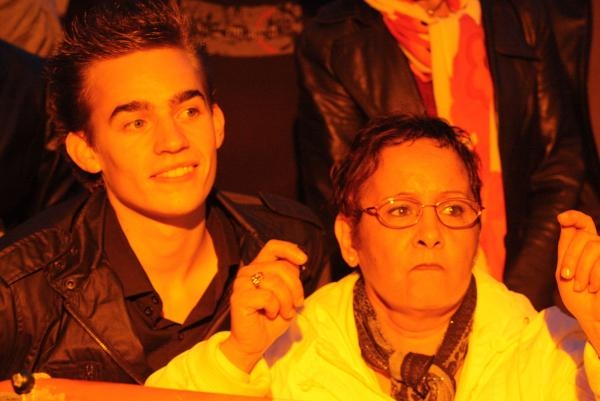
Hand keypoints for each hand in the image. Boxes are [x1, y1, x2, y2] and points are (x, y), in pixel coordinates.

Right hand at [221, 240, 305, 372]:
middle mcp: (248, 272)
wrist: (255, 343)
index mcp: (259, 267)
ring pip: (275, 282)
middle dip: (295, 287)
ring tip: (284, 312)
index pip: (273, 247)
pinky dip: (275, 308)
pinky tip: (270, 314)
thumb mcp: (287, 294)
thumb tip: (298, 262)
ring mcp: (241, 284)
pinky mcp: (239, 298)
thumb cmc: (271, 319)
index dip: (289, 249)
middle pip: (280, 267)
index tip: (304, 260)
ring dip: (286, 301)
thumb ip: (290, 276)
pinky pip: (267, 297)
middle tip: (297, 304)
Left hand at [556, 210, 599, 352]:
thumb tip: (563, 217)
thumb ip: (566, 246)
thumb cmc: (579, 299)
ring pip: (593, 245)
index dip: (574, 216)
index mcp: (585, 247)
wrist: (594, 318)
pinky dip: (594, 276)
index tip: (561, 218)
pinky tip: (594, 289)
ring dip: (581, 268)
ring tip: (581, 286)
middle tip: (566, 277)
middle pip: (583, 235)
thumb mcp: (565, 270)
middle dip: (570, 257)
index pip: (583, 223)